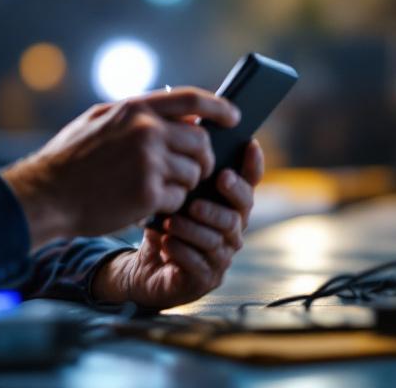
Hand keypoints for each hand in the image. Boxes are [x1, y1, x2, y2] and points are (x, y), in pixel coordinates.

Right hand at [3, 88, 238, 246]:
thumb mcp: (98, 120)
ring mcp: (149, 162)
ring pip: (192, 174)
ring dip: (182, 186)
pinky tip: (146, 205)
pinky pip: (178, 199)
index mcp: (135, 108)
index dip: (219, 108)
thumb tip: (179, 116)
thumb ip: (137, 114)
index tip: (233, 117)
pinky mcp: (149, 193)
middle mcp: (147, 130)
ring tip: (156, 189)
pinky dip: (167, 206)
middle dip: (202, 160)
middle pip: (201, 143)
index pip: (193, 101)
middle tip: (194, 171)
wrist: (46, 194)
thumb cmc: (69, 159)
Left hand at [91, 140, 263, 309]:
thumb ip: (180, 160)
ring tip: (173, 221)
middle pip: (239, 213)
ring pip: (219, 239)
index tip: (249, 145)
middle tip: (205, 191)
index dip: (253, 165)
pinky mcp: (205, 279)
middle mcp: (231, 229)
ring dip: (195, 228)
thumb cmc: (161, 222)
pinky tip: (166, 242)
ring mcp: (221, 256)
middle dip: (223, 201)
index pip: (249, 182)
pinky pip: (200, 265)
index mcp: (226, 204)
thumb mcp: (168, 189)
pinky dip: (182, 251)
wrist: (141, 266)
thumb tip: (185, 115)